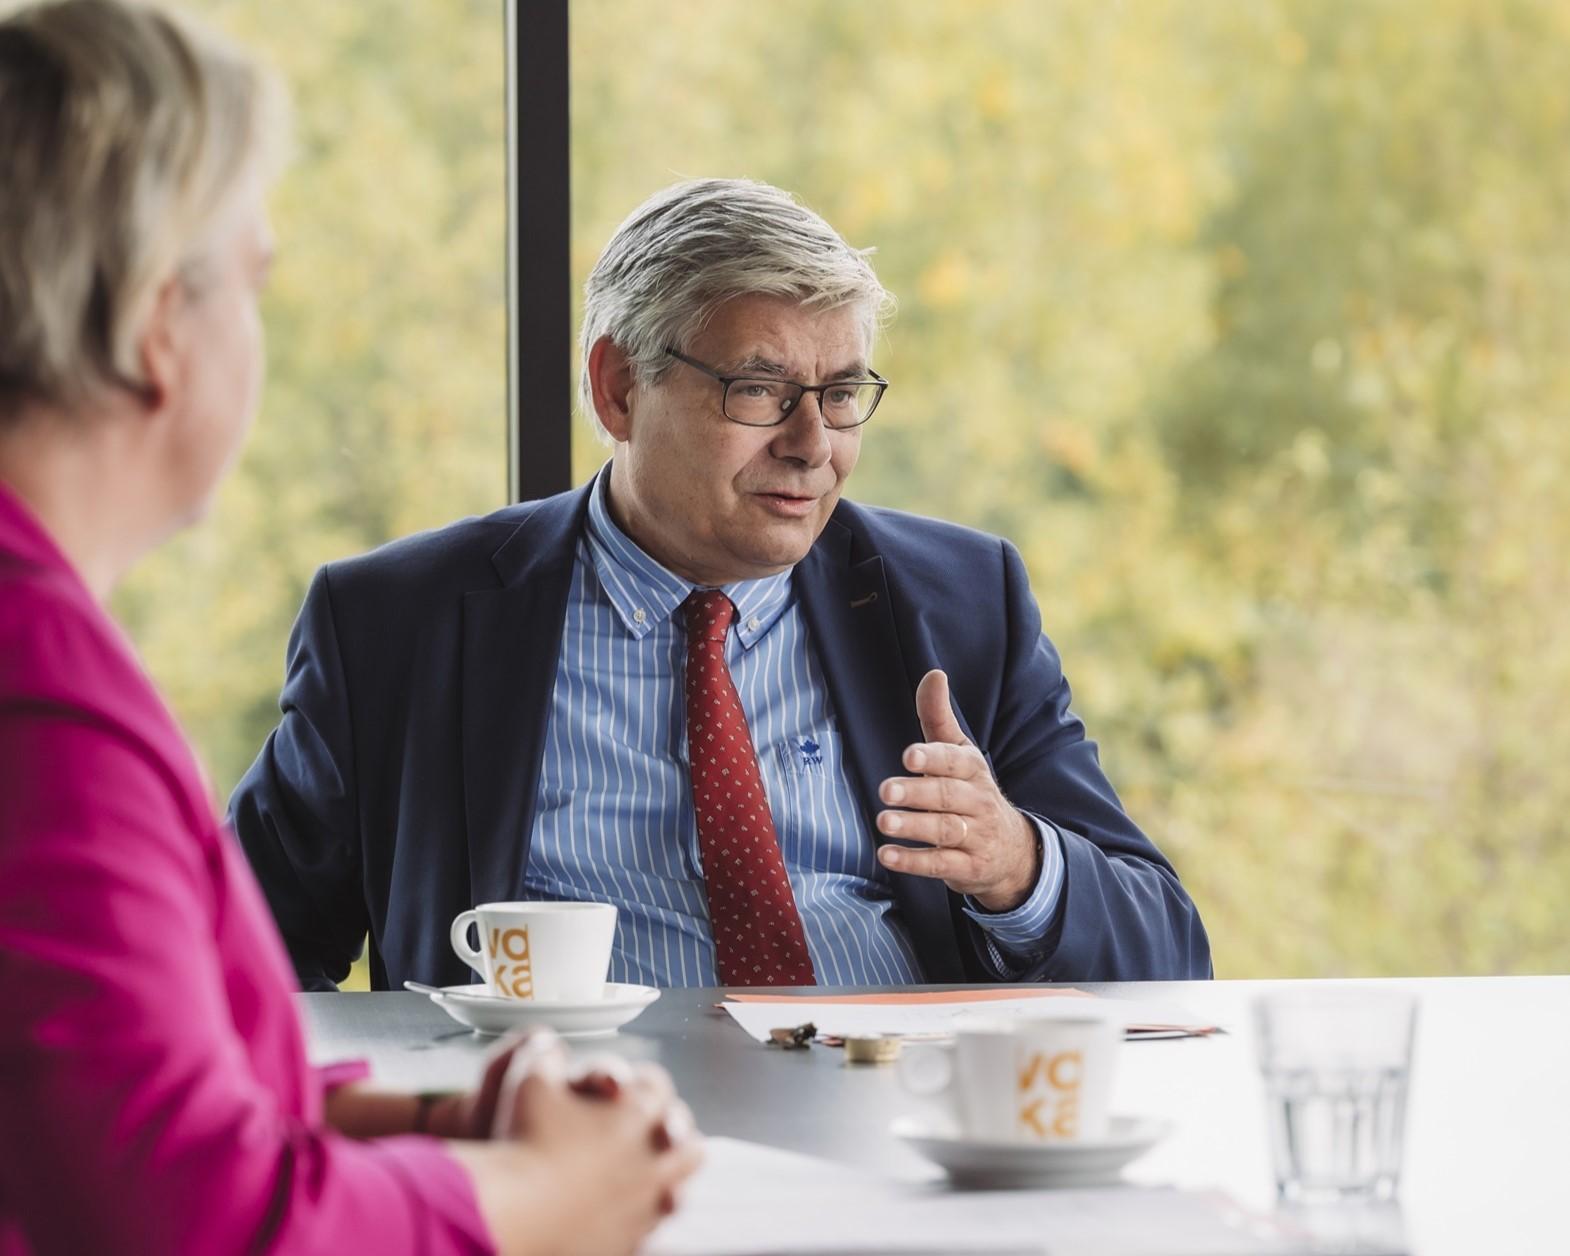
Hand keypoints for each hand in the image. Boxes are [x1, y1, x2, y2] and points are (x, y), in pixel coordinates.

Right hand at [451, 1030, 701, 1255]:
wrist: (514, 1213)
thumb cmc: (524, 1141)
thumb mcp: (531, 1080)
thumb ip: (546, 1054)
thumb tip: (548, 1042)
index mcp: (640, 1110)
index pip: (657, 1086)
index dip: (638, 1084)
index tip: (620, 1092)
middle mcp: (656, 1156)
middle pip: (686, 1139)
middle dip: (668, 1133)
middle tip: (641, 1136)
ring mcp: (648, 1203)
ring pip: (679, 1189)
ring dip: (665, 1179)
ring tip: (639, 1179)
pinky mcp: (631, 1241)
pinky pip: (652, 1230)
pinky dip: (642, 1219)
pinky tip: (620, 1215)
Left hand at [875, 669, 1041, 911]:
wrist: (1011, 850)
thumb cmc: (971, 792)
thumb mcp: (960, 753)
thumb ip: (938, 717)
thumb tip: (934, 674)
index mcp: (973, 770)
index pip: (955, 761)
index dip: (933, 758)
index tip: (909, 756)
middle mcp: (978, 802)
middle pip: (947, 796)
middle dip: (916, 793)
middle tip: (886, 791)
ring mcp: (976, 837)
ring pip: (945, 830)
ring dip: (914, 827)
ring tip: (884, 821)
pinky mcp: (968, 868)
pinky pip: (942, 864)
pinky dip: (914, 862)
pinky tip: (888, 855)